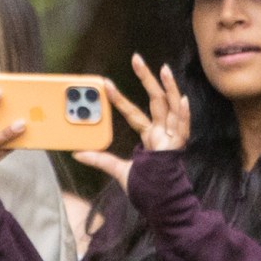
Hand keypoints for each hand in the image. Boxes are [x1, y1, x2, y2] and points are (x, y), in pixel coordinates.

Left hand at [80, 57, 191, 188]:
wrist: (161, 202)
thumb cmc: (144, 185)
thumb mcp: (117, 170)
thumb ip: (100, 160)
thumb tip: (76, 153)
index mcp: (149, 135)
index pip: (133, 112)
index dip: (119, 99)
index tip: (106, 85)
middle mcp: (161, 132)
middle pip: (154, 100)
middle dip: (147, 79)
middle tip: (136, 58)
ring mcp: (171, 137)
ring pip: (171, 106)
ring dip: (169, 87)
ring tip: (163, 69)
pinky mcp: (178, 146)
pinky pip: (183, 127)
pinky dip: (183, 114)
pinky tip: (182, 99)